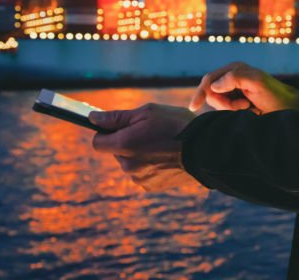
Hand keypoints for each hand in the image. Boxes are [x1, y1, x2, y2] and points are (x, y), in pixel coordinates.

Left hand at [90, 103, 205, 195]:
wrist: (205, 149)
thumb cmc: (176, 126)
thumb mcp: (147, 113)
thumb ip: (116, 117)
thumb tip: (92, 118)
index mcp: (123, 146)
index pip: (97, 142)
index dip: (107, 132)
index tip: (121, 126)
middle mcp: (127, 166)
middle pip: (116, 152)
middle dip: (127, 142)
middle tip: (149, 132)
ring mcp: (139, 178)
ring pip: (130, 162)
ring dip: (139, 153)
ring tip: (162, 144)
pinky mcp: (151, 186)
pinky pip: (143, 173)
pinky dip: (150, 165)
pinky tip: (166, 156)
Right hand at [188, 61, 298, 113]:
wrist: (287, 109)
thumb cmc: (274, 95)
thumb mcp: (257, 83)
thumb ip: (235, 78)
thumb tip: (214, 85)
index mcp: (235, 69)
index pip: (210, 79)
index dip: (201, 92)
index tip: (194, 107)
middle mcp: (231, 78)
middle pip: (211, 93)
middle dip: (224, 103)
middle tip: (243, 107)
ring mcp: (233, 91)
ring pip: (217, 103)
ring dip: (230, 108)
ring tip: (248, 108)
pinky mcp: (235, 102)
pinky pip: (224, 109)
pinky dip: (233, 112)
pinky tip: (248, 110)